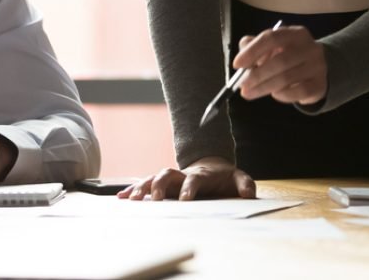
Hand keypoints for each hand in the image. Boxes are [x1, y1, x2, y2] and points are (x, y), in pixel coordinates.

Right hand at [116, 156, 255, 200]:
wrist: (212, 167)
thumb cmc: (224, 177)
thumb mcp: (239, 178)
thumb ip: (245, 184)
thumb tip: (247, 193)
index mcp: (200, 174)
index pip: (193, 180)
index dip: (189, 188)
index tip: (185, 200)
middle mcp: (182, 175)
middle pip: (166, 174)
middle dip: (159, 185)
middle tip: (154, 199)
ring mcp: (171, 179)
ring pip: (153, 178)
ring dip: (142, 187)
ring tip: (131, 199)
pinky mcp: (163, 186)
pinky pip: (146, 185)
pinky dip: (133, 190)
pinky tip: (121, 198)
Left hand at [233, 25, 326, 105]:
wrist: (320, 69)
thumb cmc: (290, 56)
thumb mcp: (274, 47)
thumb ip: (255, 47)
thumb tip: (241, 58)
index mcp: (295, 33)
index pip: (272, 38)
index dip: (253, 51)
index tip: (237, 64)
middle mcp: (309, 47)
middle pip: (279, 61)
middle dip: (257, 75)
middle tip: (242, 86)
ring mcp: (317, 66)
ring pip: (287, 78)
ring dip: (264, 87)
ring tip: (251, 93)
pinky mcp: (320, 85)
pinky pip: (298, 92)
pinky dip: (282, 95)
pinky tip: (274, 94)